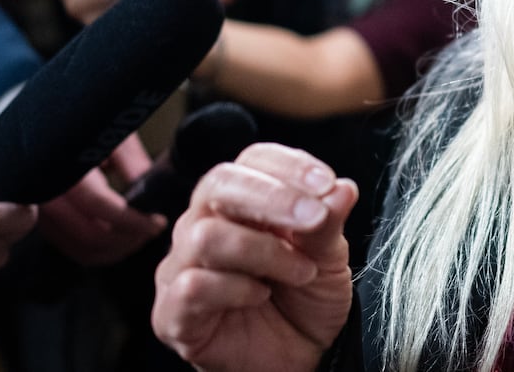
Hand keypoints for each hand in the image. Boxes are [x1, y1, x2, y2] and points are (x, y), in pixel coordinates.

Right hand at [37, 134, 165, 265]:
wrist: (43, 123)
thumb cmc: (81, 119)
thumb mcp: (110, 133)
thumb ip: (132, 164)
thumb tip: (151, 194)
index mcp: (61, 167)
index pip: (100, 206)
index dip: (133, 221)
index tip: (158, 222)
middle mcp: (43, 193)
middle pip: (90, 235)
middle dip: (128, 239)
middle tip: (152, 230)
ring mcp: (39, 212)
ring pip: (80, 249)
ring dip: (115, 250)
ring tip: (139, 235)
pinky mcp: (41, 221)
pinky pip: (71, 248)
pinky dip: (98, 251)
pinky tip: (119, 238)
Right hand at [153, 143, 357, 371]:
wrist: (300, 360)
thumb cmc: (307, 301)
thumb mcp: (329, 259)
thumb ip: (329, 222)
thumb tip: (343, 187)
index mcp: (242, 201)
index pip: (252, 161)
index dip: (289, 165)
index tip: (327, 184)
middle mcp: (203, 224)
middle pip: (219, 184)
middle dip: (273, 197)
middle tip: (315, 218)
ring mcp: (182, 267)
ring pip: (206, 235)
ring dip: (265, 252)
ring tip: (301, 272)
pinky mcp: (171, 312)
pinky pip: (193, 286)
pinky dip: (236, 289)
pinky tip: (260, 297)